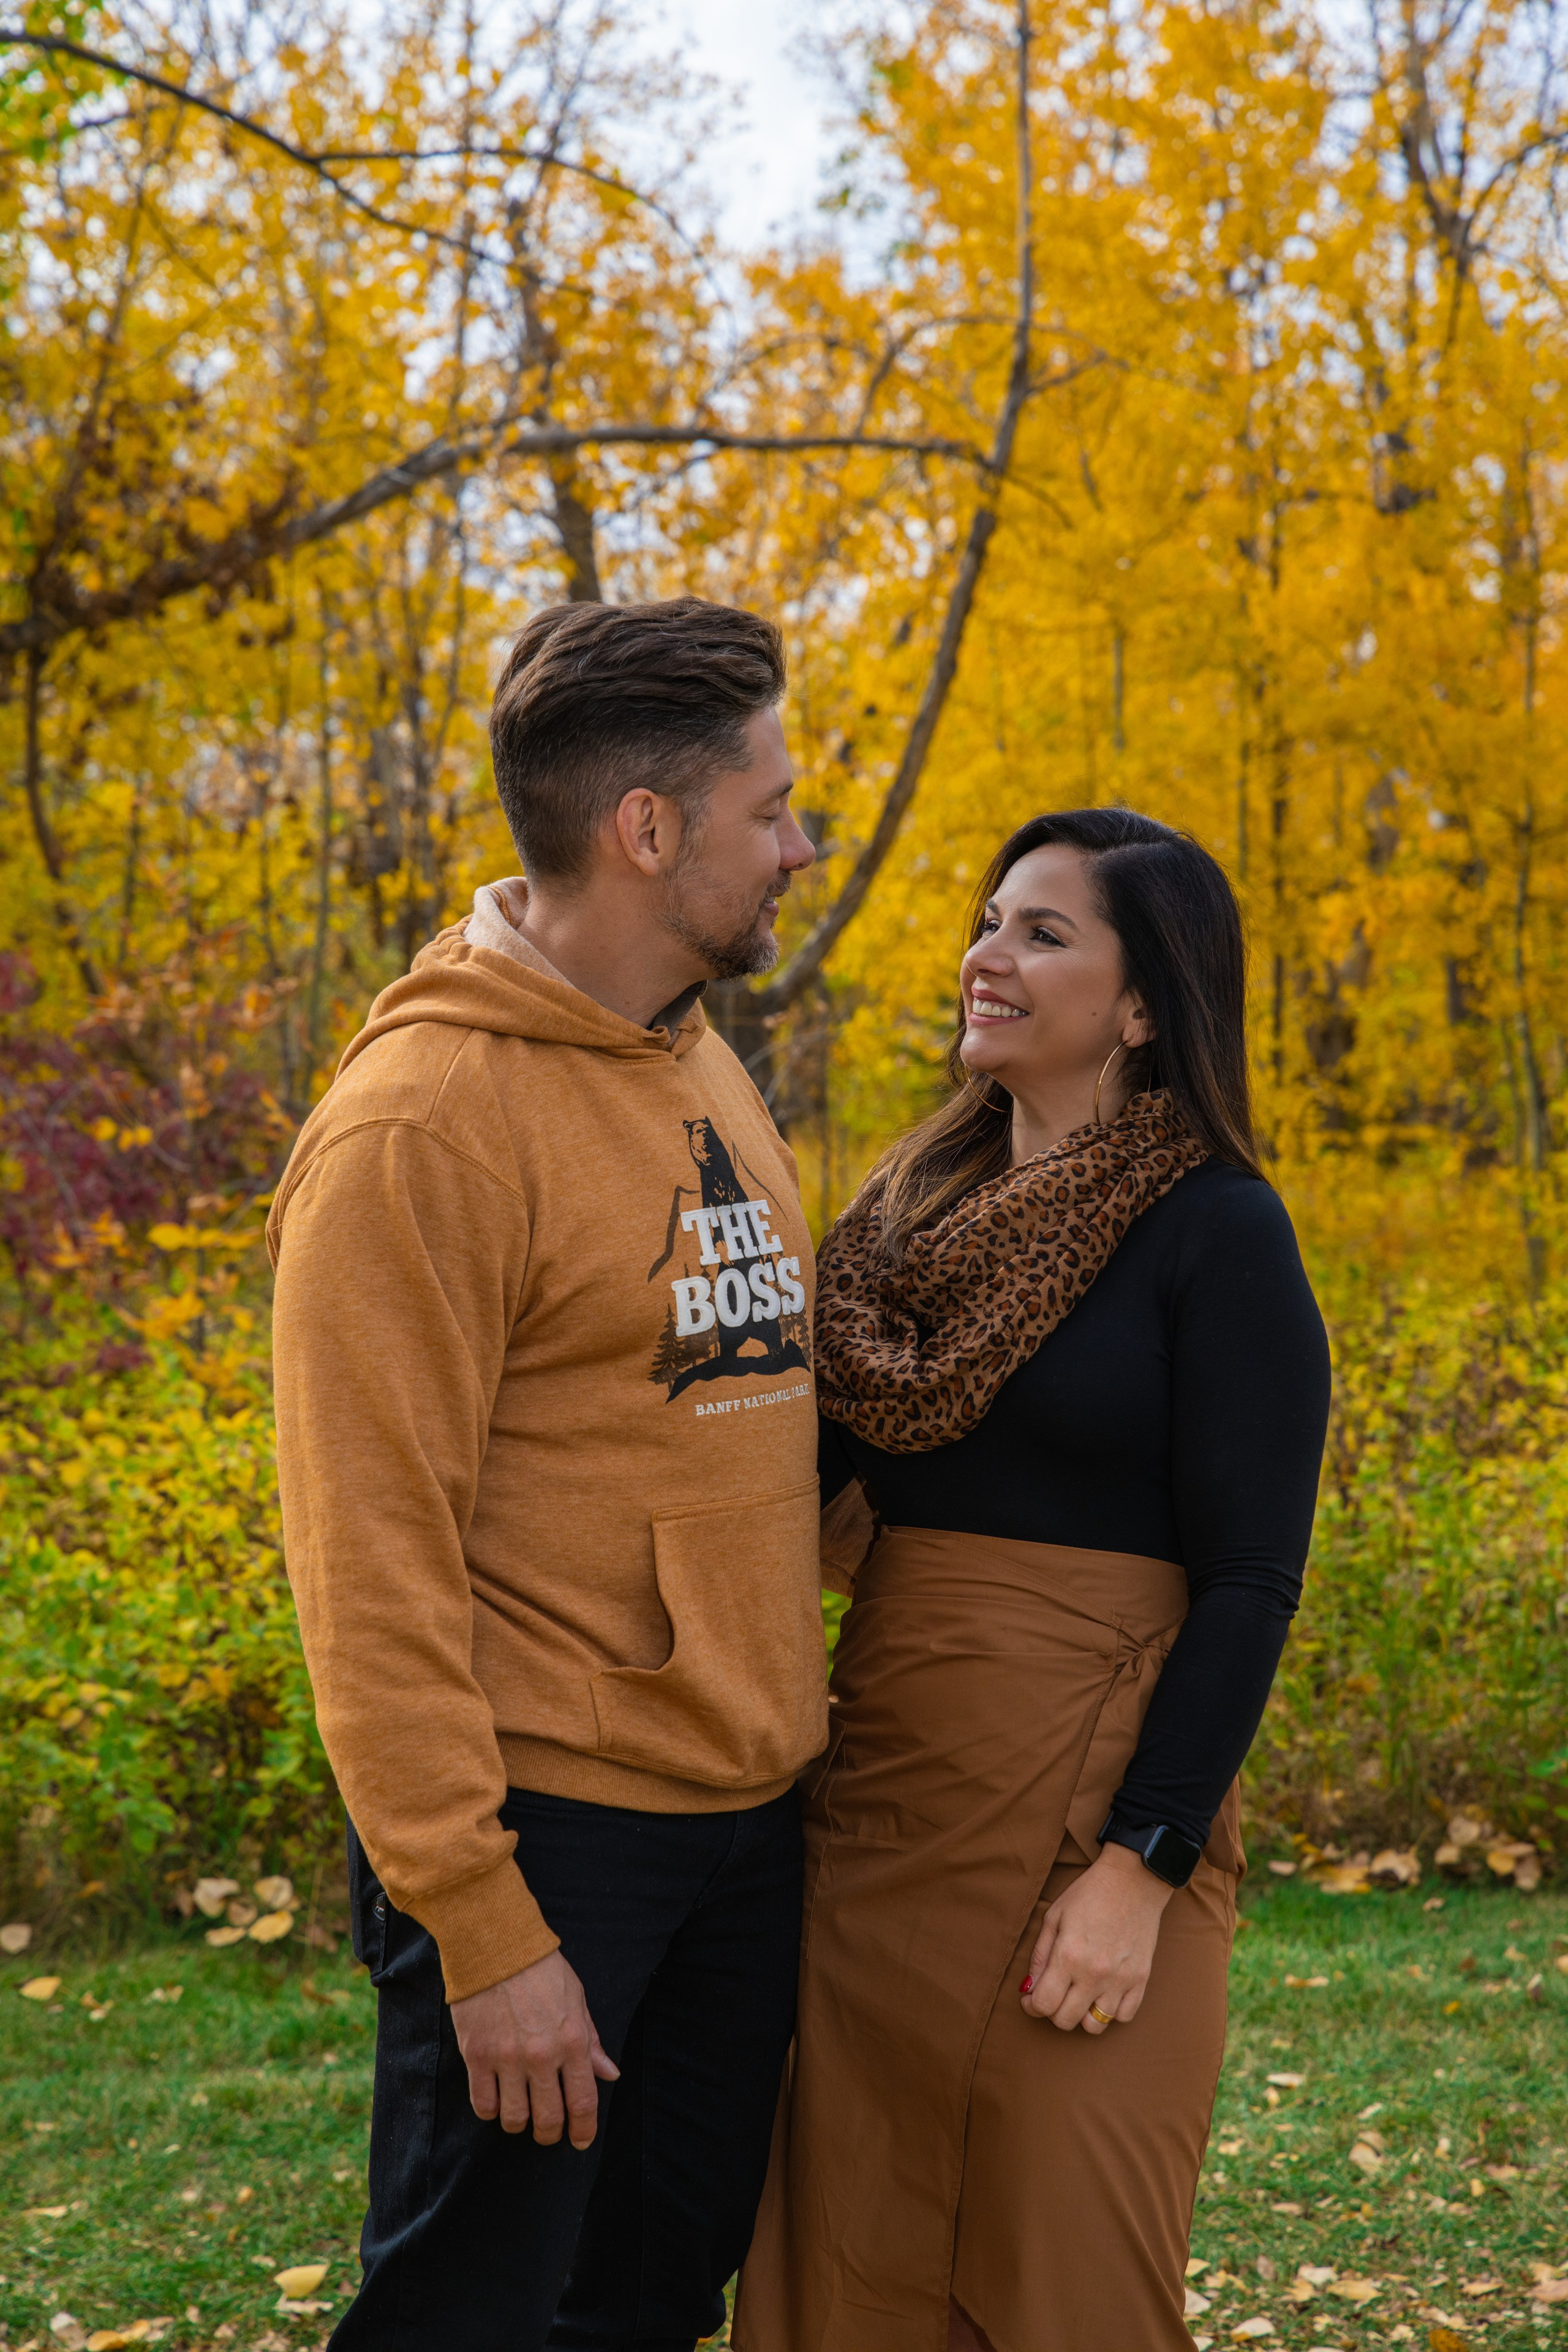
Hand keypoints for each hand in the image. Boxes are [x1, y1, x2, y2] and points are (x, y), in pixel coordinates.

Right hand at [451, 1949, 619, 2144]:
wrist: (495, 1945)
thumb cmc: (541, 1968)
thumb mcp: (577, 1999)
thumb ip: (591, 2042)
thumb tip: (610, 2075)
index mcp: (572, 2041)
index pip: (583, 2101)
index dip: (584, 2129)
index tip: (582, 2140)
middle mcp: (541, 2055)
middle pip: (548, 2118)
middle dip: (550, 2134)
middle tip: (548, 2132)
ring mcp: (507, 2058)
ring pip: (515, 2118)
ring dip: (520, 2124)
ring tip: (521, 2115)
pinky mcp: (476, 2056)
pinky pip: (484, 2104)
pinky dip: (492, 2111)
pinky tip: (496, 2101)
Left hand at [1020, 1842, 1174, 2032]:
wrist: (1133, 1880)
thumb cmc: (1089, 1894)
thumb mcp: (1054, 1917)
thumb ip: (1039, 1956)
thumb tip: (1028, 1989)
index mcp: (1068, 1955)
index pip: (1043, 2004)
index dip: (1031, 2005)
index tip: (1031, 1998)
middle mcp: (1094, 1973)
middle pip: (1065, 2020)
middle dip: (1053, 2012)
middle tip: (1054, 1994)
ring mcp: (1120, 1979)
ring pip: (1095, 2026)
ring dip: (1082, 2015)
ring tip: (1079, 1995)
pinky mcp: (1141, 1980)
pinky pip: (1123, 2016)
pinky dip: (1111, 2011)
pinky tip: (1103, 1993)